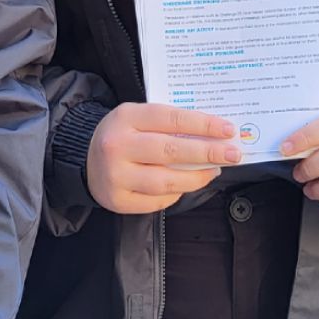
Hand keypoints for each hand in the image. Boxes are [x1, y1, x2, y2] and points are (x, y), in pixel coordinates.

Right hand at [86, 100, 244, 211]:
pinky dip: (178, 193)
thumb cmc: (122, 136)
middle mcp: (117, 145)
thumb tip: (213, 135)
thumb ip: (167, 125)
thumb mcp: (136, 119)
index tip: (228, 129)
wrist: (84, 160)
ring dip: (197, 178)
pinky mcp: (119, 200)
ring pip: (167, 181)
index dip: (201, 124)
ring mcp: (117, 175)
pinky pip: (159, 201)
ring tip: (214, 171)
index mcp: (124, 117)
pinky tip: (187, 185)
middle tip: (233, 154)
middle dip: (207, 153)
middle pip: (170, 150)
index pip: (169, 118)